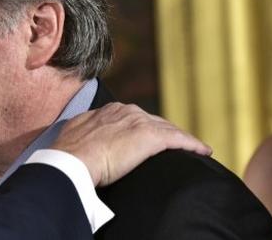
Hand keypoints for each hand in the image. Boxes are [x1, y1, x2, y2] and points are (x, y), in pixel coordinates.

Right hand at [52, 102, 210, 186]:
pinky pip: (179, 140)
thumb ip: (87, 131)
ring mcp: (138, 123)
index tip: (151, 139)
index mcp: (109, 110)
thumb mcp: (76, 134)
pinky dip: (192, 145)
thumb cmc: (69, 153)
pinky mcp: (150, 137)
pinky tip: (202, 151)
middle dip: (167, 132)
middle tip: (178, 145)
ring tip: (194, 148)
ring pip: (169, 130)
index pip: (135, 118)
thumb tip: (87, 139)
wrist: (71, 160)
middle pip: (155, 121)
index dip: (146, 129)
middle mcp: (126, 111)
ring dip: (183, 139)